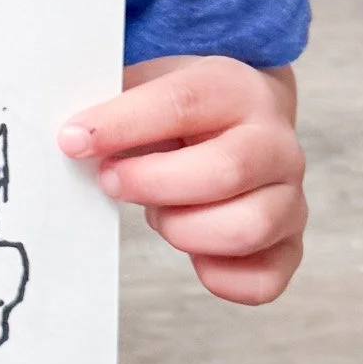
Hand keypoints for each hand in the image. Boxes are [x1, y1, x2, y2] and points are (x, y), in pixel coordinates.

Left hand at [58, 56, 305, 304]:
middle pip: (225, 171)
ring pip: (246, 228)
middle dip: (151, 183)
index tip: (71, 140)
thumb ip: (113, 103)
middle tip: (110, 181)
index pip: (182, 103)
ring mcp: (290, 197)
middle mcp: (275, 143)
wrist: (244, 119)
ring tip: (158, 213)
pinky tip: (192, 251)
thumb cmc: (182, 108)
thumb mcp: (150, 83)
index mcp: (235, 89)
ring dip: (183, 229)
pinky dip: (217, 276)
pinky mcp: (291, 246)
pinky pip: (262, 280)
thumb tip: (72, 138)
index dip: (121, 124)